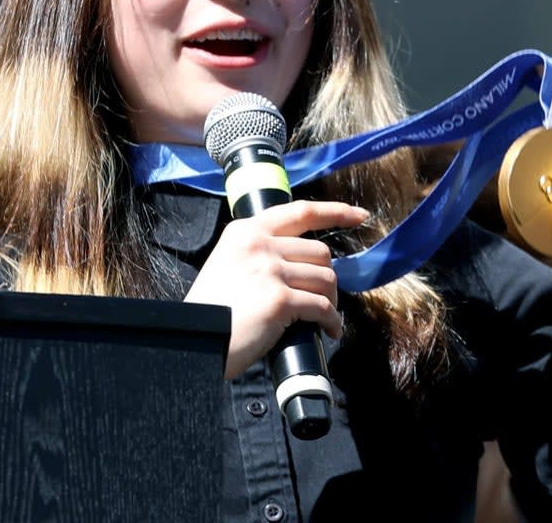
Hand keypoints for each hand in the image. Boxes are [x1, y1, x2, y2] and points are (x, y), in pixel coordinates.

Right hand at [184, 200, 368, 379]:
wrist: (193, 339)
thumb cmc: (212, 309)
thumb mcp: (227, 262)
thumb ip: (258, 252)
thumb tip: (301, 261)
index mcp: (246, 231)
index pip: (301, 211)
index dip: (335, 212)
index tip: (359, 215)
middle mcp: (259, 244)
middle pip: (320, 252)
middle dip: (327, 277)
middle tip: (321, 297)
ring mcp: (270, 270)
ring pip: (325, 279)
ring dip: (330, 301)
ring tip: (323, 316)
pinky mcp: (279, 299)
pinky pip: (322, 307)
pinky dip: (331, 322)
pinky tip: (328, 331)